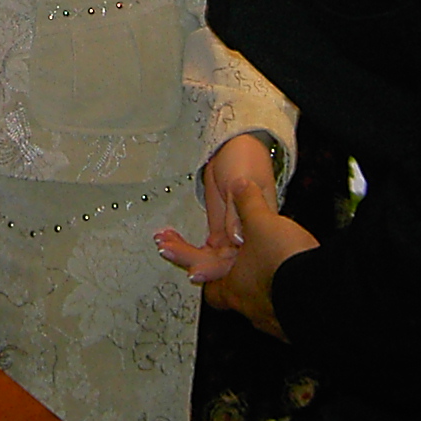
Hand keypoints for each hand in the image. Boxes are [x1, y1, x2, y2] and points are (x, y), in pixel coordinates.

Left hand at [155, 132, 273, 289]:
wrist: (238, 148)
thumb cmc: (247, 160)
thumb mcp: (244, 180)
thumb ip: (237, 210)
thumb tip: (236, 238)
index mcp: (259, 230)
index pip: (238, 259)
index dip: (216, 269)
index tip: (193, 272)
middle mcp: (247, 241)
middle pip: (220, 264)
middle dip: (190, 260)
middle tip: (166, 248)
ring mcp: (232, 239)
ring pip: (208, 258)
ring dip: (183, 253)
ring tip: (161, 240)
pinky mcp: (220, 234)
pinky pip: (203, 250)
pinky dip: (183, 245)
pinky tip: (167, 237)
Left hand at [159, 167, 315, 340]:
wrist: (323, 293)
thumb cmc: (285, 263)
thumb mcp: (262, 222)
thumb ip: (248, 203)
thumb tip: (240, 186)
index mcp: (232, 286)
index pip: (208, 284)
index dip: (203, 271)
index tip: (196, 267)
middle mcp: (250, 308)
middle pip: (232, 298)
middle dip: (231, 281)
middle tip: (236, 269)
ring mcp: (273, 320)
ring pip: (259, 306)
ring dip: (260, 291)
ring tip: (268, 274)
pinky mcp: (296, 325)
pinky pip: (283, 312)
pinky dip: (283, 299)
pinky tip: (293, 288)